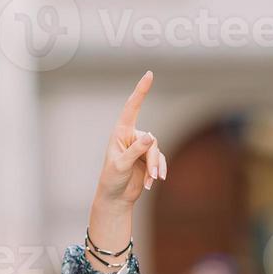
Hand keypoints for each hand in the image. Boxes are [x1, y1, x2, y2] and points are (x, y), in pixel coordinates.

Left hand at [95, 71, 166, 206]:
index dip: (141, 91)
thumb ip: (136, 150)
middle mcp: (131, 138)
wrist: (115, 198)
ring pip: (157, 152)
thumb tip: (152, 136)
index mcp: (120, 133)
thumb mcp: (121, 165)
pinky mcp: (148, 159)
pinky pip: (160, 161)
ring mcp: (141, 148)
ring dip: (156, 168)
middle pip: (152, 141)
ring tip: (152, 182)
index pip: (132, 108)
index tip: (149, 74)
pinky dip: (159, 171)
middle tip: (152, 176)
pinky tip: (154, 183)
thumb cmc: (112, 180)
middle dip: (153, 160)